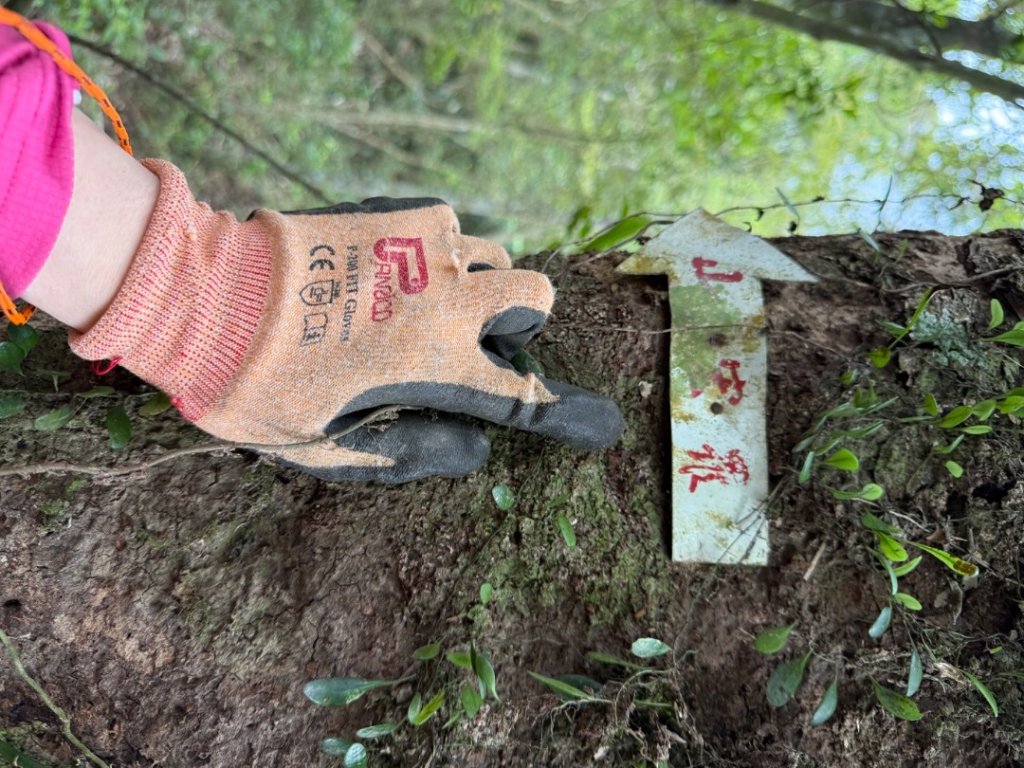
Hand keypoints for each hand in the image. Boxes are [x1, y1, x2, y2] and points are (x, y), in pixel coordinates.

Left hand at [71, 160, 622, 481]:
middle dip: (520, 322)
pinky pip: (447, 225)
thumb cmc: (257, 386)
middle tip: (471, 341)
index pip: (523, 397)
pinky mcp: (393, 212)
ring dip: (477, 282)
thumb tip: (475, 451)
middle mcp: (444, 297)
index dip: (568, 417)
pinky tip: (389, 269)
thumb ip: (412, 454)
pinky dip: (437, 251)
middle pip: (532, 295)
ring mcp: (422, 244)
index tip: (601, 428)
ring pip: (492, 252)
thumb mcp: (327, 451)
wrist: (198, 296)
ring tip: (421, 302)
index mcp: (431, 364)